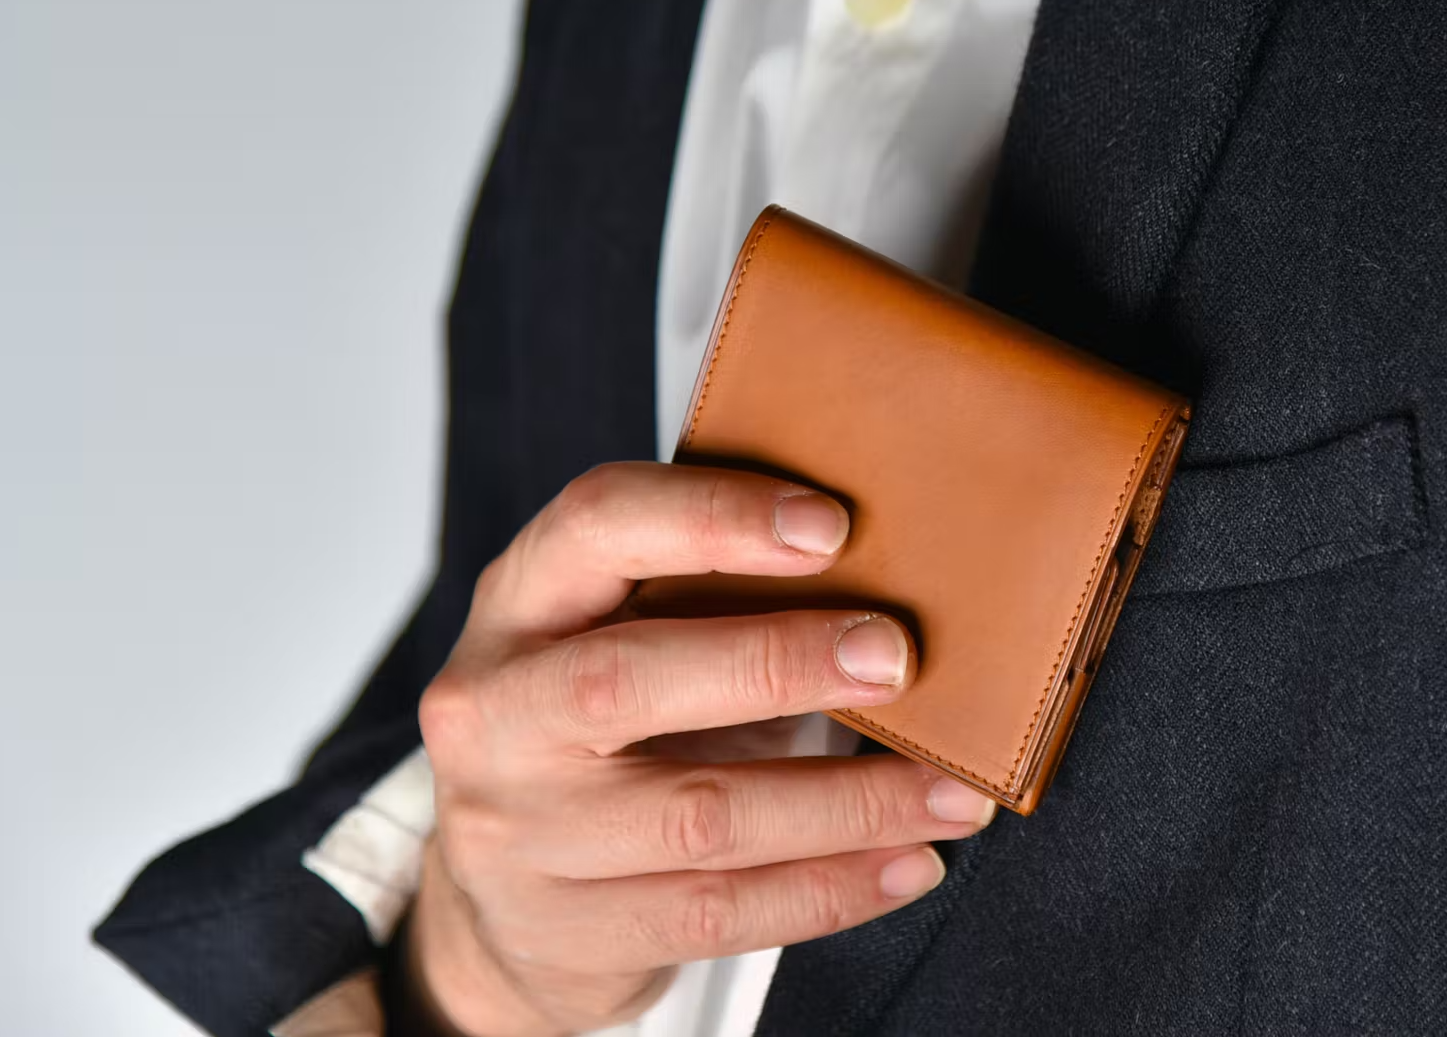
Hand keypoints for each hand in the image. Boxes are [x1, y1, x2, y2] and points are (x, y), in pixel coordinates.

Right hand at [401, 463, 996, 1036]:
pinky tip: (910, 863)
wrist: (500, 900)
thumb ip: (707, 593)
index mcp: (517, 607)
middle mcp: (495, 713)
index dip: (711, 516)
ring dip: (849, 803)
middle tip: (896, 657)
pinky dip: (831, 888)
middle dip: (776, 662)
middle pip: (624, 681)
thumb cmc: (598, 730)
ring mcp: (519, 833)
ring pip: (700, 818)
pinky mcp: (570, 930)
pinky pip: (720, 913)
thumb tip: (886, 561)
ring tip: (951, 794)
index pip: (595, 525)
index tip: (831, 524)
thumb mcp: (618, 635)